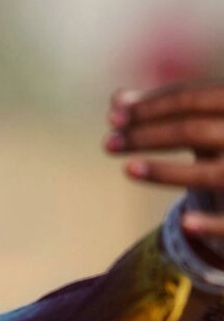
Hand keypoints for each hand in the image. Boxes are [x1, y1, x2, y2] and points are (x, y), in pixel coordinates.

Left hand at [105, 80, 223, 243]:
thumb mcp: (206, 121)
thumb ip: (164, 111)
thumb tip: (117, 97)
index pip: (193, 98)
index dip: (150, 106)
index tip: (113, 116)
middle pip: (193, 130)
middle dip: (146, 135)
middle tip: (108, 143)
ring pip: (210, 173)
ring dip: (165, 172)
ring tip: (128, 169)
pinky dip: (212, 222)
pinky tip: (185, 223)